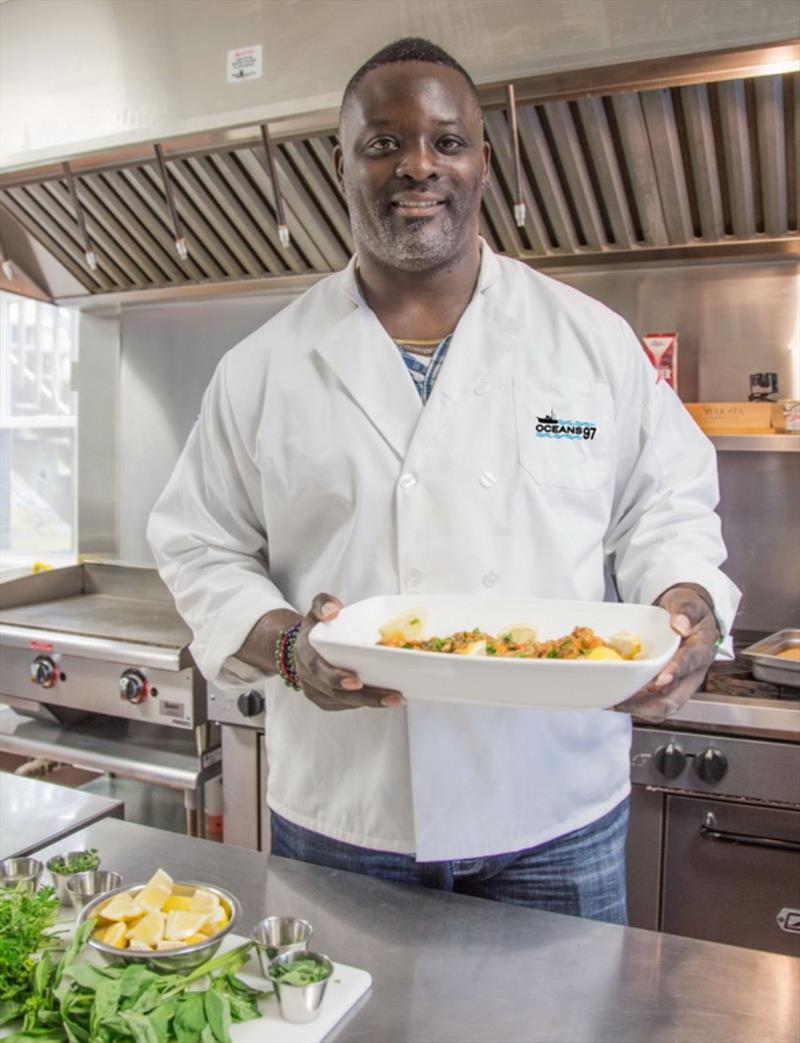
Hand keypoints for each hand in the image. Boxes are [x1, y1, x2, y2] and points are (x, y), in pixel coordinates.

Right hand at [294, 592, 404, 711]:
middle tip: (394, 696)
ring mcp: (316, 691)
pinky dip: (366, 703)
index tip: (357, 681)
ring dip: (372, 702)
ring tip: (397, 698)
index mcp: (306, 654)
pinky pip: (346, 705)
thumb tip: (333, 610)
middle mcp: (309, 676)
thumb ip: (323, 603)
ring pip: (345, 702)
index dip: (337, 677)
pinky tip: (385, 698)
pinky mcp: (325, 701)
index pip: (320, 670)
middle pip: (337, 693)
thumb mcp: (317, 608)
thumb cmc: (315, 627)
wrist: (300, 645)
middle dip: (367, 696)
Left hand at [614, 584, 718, 721]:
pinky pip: (650, 701)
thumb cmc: (688, 610)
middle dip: (649, 704)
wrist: (689, 618)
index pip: (691, 663)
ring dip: (638, 708)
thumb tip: (680, 625)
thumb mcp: (688, 602)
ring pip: (661, 706)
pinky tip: (615, 699)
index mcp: (702, 650)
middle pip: (675, 699)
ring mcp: (677, 684)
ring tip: (615, 703)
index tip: (660, 679)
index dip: (676, 672)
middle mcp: (692, 673)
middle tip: (625, 700)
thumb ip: (685, 611)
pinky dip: (633, 704)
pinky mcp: (664, 687)